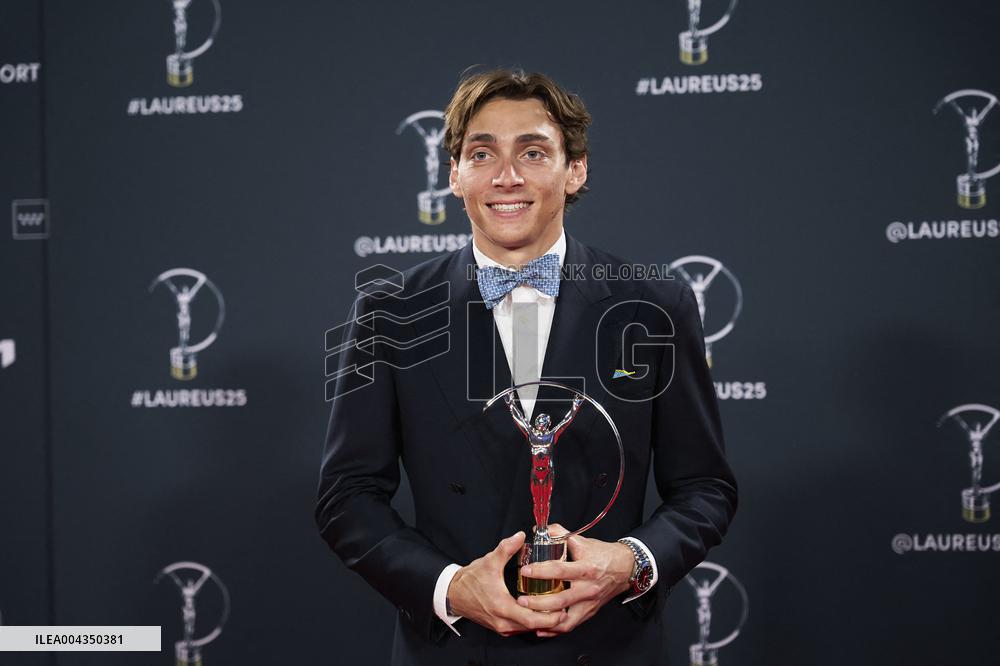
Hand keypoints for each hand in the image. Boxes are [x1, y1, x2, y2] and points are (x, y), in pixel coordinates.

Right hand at [447, 531, 567, 636]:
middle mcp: (502, 621)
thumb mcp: (489, 561)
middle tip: (566, 612)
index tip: (562, 611)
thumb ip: (506, 548)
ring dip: (542, 622)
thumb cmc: (470, 580)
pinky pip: (520, 628)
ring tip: (557, 611)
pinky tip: (540, 613)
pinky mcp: (500, 626)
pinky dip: (532, 623)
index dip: (548, 617)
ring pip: (527, 629)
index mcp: (501, 607)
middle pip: (532, 627)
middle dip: (551, 621)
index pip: (530, 618)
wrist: (454, 594)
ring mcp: (501, 626)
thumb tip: (520, 536)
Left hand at [516, 531, 634, 636]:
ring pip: (565, 619)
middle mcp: (588, 588)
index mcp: (586, 568)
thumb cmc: (602, 554)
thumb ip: (560, 533)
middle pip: (560, 600)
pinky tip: (541, 628)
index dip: (541, 571)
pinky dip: (555, 630)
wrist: (625, 568)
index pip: (560, 571)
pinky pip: (571, 626)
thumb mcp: (582, 541)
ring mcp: (589, 603)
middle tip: (521, 600)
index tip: (525, 571)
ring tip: (528, 615)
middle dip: (538, 602)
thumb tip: (539, 530)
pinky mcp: (589, 612)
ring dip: (545, 620)